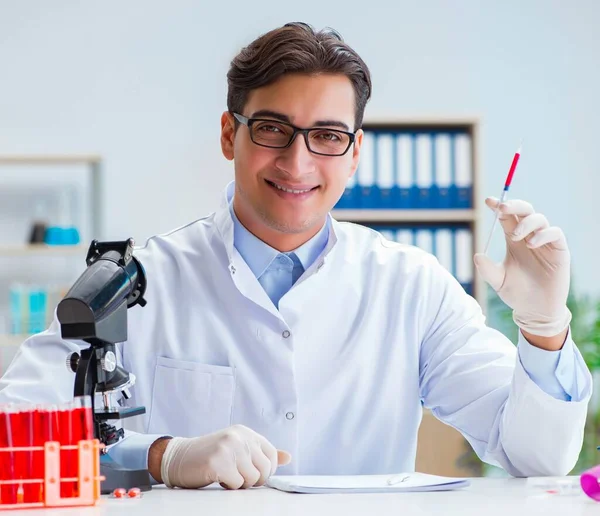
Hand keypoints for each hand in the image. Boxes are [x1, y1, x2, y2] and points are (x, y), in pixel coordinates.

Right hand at [160, 425, 291, 489]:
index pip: (272, 455)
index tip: (254, 474)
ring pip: (251, 479)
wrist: (178, 457)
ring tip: (226, 474)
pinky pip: (236, 484)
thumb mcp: (238, 448)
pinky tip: (218, 477)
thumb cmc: (210, 455)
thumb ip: (261, 453)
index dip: (267, 470)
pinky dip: (228, 486)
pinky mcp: (218, 462)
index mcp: (245, 432)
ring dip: (239, 483)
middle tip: (237, 476)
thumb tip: (287, 457)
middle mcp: (239, 437)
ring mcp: (229, 448)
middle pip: (264, 469)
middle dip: (253, 480)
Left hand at [474, 197, 570, 337]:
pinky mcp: (559, 250)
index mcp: (513, 239)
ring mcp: (545, 242)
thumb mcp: (498, 281)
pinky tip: (531, 244)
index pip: (506, 217)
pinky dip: (543, 234)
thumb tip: (476, 255)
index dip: (498, 207)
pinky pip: (555, 233)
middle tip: (502, 208)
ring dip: (526, 223)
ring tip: (515, 237)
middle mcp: (529, 236)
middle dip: (513, 205)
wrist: (535, 310)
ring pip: (539, 218)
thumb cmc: (516, 293)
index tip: (488, 201)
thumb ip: (487, 269)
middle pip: (524, 211)